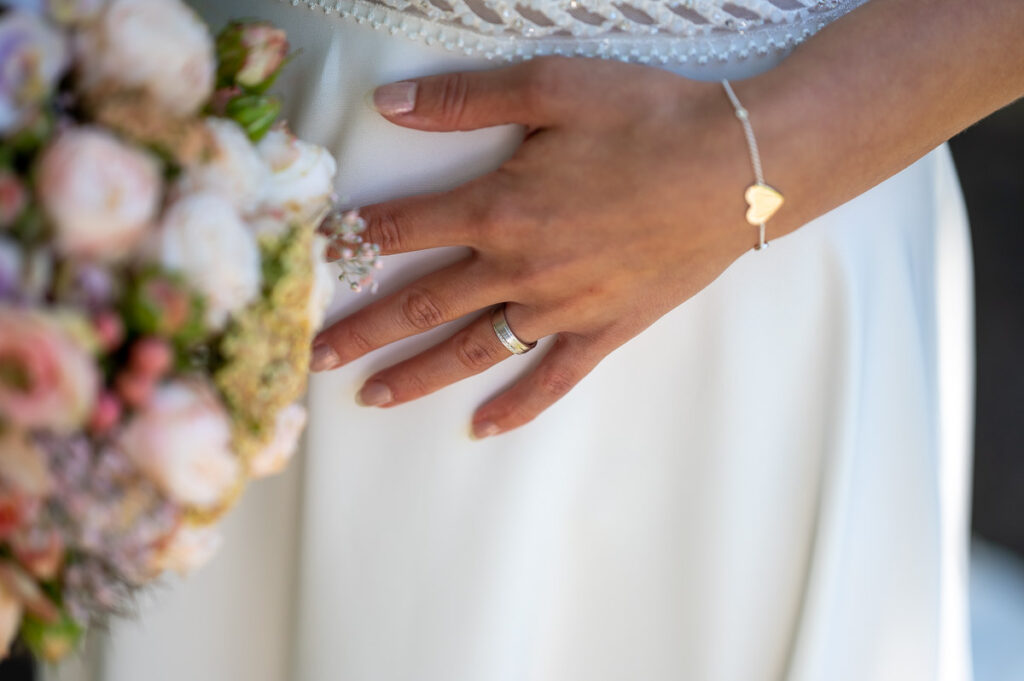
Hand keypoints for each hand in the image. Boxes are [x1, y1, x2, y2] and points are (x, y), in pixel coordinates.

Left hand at [312, 57, 760, 437]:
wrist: (738, 168)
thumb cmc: (649, 118)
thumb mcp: (554, 85)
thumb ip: (467, 99)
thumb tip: (391, 104)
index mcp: (499, 206)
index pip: (402, 229)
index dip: (351, 243)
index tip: (313, 262)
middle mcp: (519, 268)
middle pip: (421, 304)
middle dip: (361, 331)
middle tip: (312, 358)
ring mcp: (561, 308)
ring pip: (473, 350)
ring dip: (417, 376)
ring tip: (371, 398)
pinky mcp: (605, 330)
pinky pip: (551, 379)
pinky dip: (516, 407)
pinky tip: (483, 428)